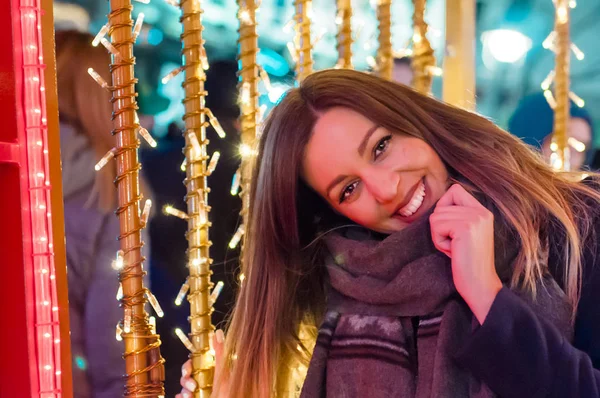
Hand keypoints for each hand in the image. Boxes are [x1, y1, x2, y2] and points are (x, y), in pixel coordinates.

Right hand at [176, 329, 227, 397]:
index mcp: (212, 372)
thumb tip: (217, 332)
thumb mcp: (224, 374)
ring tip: (190, 395)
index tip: (188, 371)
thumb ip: (220, 354)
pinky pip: (182, 397)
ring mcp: (199, 392)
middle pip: (186, 376)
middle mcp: (204, 381)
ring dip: (183, 390)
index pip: (193, 364)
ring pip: (183, 388)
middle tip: (191, 385)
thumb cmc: (230, 394)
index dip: (188, 366)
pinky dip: (181, 397)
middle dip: (184, 380)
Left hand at [429, 184, 501, 323]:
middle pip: (440, 205)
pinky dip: (439, 242)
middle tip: (455, 244)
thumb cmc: (467, 262)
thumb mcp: (465, 233)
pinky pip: (436, 227)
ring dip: (439, 236)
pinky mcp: (465, 228)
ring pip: (436, 217)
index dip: (444, 206)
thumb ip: (457, 216)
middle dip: (440, 227)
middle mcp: (481, 211)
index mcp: (482, 211)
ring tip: (455, 249)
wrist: (480, 285)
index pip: (455, 190)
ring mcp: (474, 218)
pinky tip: (453, 252)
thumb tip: (438, 204)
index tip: (451, 228)